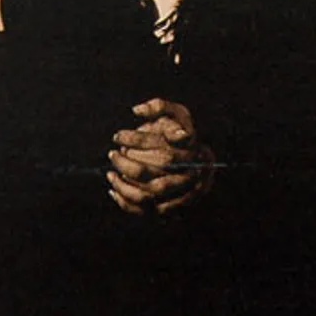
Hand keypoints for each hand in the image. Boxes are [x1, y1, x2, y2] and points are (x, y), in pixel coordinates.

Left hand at [107, 98, 214, 216]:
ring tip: (110, 175)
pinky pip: (150, 209)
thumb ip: (159, 106)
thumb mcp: (177, 113)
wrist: (206, 164)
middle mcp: (190, 167)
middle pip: (155, 168)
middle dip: (128, 162)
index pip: (159, 141)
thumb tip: (135, 110)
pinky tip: (114, 191)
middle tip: (112, 154)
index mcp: (189, 143)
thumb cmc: (184, 133)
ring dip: (127, 185)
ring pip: (152, 192)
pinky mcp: (176, 206)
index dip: (135, 139)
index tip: (117, 136)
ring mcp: (185, 189)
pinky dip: (129, 203)